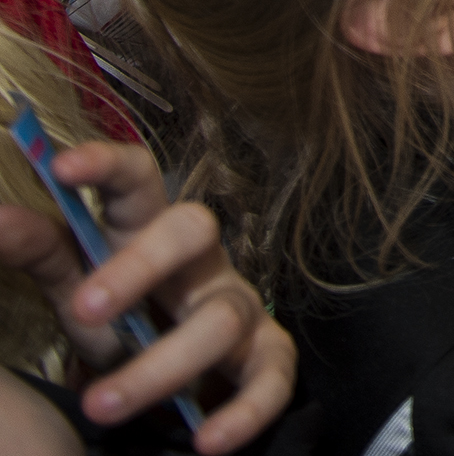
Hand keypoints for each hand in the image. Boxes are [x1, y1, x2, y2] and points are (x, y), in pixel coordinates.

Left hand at [0, 142, 295, 452]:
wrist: (174, 381)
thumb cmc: (122, 317)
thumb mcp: (73, 282)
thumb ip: (40, 249)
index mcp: (147, 231)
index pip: (138, 179)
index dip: (108, 164)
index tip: (61, 167)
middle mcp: (200, 260)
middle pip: (193, 229)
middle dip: (141, 265)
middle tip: (84, 310)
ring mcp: (239, 305)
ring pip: (220, 318)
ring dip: (160, 366)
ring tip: (100, 407)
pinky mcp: (267, 355)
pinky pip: (273, 375)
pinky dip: (245, 410)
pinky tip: (207, 440)